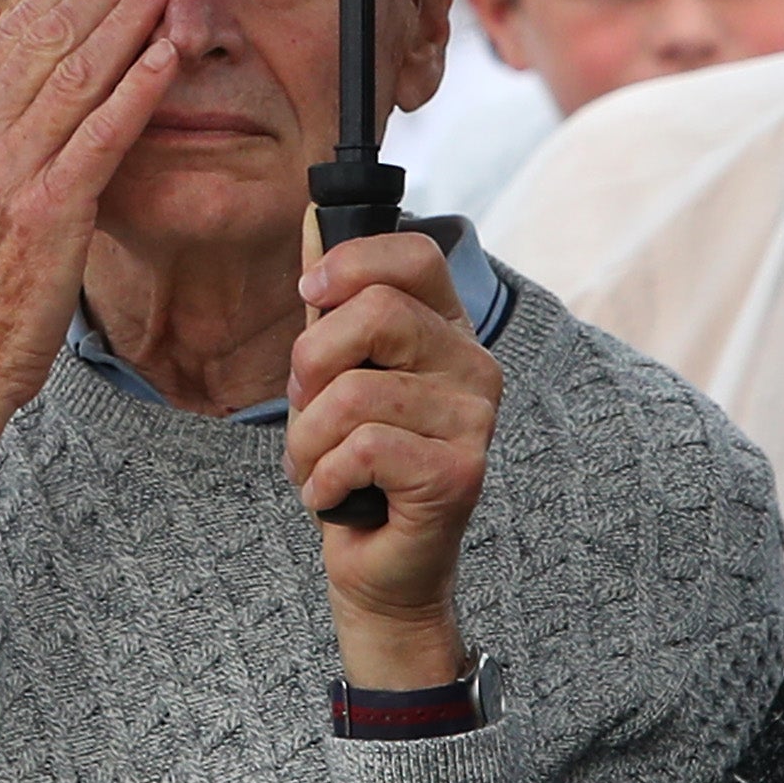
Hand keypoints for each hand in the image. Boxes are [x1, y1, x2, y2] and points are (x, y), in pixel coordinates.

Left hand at [293, 228, 498, 684]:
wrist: (380, 569)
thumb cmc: (358, 469)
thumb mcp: (336, 373)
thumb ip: (332, 302)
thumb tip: (314, 213)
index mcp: (448, 331)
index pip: (414, 255)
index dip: (350, 264)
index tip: (311, 295)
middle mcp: (475, 367)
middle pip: (375, 314)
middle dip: (311, 365)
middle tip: (308, 409)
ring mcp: (474, 420)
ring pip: (354, 392)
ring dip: (309, 441)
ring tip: (321, 468)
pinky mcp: (458, 472)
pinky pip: (362, 447)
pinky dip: (324, 478)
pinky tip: (338, 497)